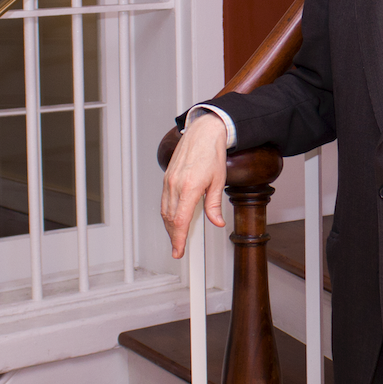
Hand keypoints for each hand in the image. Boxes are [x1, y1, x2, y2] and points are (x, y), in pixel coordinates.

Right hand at [160, 113, 228, 257]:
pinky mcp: (167, 177)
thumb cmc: (212, 153)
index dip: (179, 238)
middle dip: (174, 236)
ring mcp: (169, 181)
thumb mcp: (218, 181)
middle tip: (178, 249)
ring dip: (169, 226)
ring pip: (165, 211)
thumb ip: (214, 205)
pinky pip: (164, 200)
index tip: (179, 250)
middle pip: (170, 219)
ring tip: (176, 237)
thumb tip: (217, 222)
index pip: (181, 220)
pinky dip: (167, 213)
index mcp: (190, 187)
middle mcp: (175, 185)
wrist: (203, 132)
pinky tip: (173, 219)